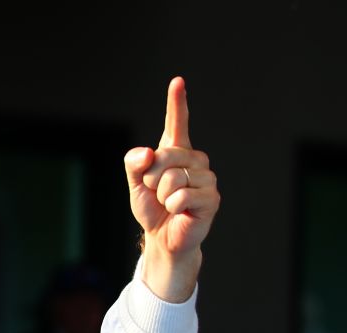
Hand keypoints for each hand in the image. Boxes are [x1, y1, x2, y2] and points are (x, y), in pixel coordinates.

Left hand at [124, 77, 219, 301]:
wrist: (162, 237)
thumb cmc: (152, 207)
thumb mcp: (135, 183)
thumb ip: (134, 163)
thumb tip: (147, 153)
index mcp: (176, 151)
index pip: (176, 123)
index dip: (177, 102)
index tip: (177, 81)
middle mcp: (195, 159)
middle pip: (164, 156)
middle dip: (151, 178)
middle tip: (156, 192)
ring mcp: (206, 177)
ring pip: (172, 178)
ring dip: (162, 195)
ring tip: (169, 203)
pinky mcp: (212, 198)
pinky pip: (181, 196)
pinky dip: (172, 206)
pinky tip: (179, 211)